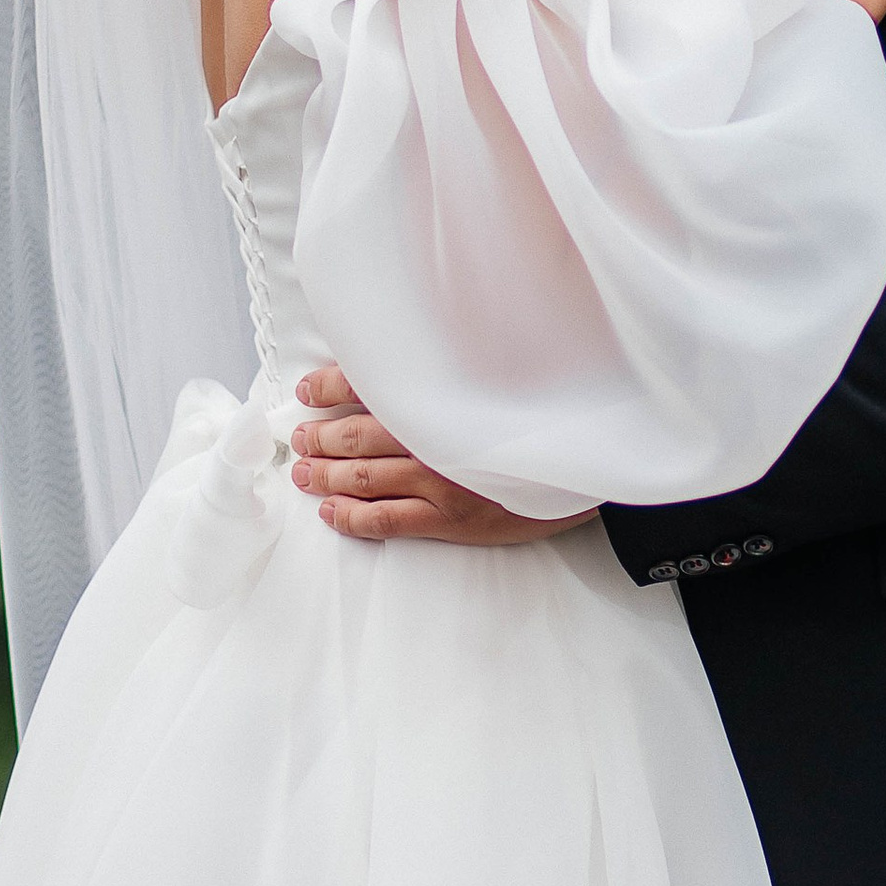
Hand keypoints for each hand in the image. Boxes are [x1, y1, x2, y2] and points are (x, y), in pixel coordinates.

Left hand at [289, 370, 597, 542]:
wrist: (587, 464)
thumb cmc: (541, 418)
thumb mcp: (498, 379)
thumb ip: (449, 375)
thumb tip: (402, 364)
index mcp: (440, 398)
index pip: (368, 386)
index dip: (329, 387)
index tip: (307, 387)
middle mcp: (432, 438)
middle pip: (355, 436)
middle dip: (318, 437)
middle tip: (297, 437)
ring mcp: (438, 482)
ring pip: (362, 479)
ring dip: (324, 476)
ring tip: (303, 473)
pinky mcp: (449, 520)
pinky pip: (385, 521)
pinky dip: (351, 518)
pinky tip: (331, 513)